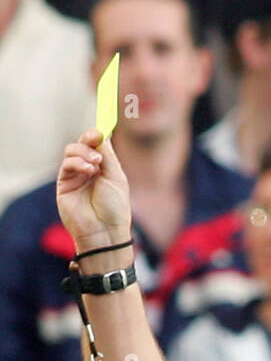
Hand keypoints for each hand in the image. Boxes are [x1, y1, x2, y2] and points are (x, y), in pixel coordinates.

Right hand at [56, 128, 131, 252]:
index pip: (97, 145)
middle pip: (83, 144)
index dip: (97, 134)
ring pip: (72, 151)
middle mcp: (88, 171)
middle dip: (89, 138)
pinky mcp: (64, 184)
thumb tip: (101, 134)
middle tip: (96, 138)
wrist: (105, 232)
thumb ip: (107, 155)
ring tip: (95, 164)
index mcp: (104, 169)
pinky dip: (77, 162)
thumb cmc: (115, 208)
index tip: (101, 128)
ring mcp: (75, 177)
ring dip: (83, 152)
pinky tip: (88, 170)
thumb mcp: (116, 177)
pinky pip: (66, 164)